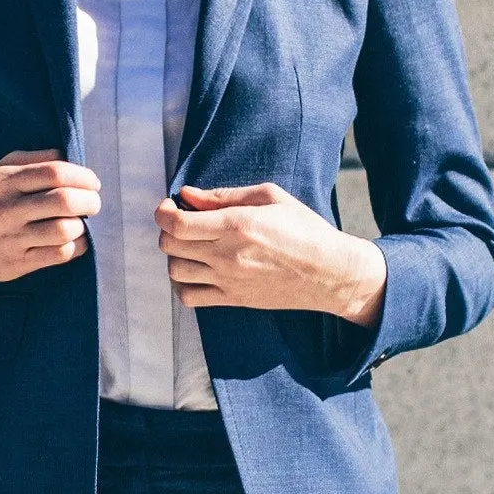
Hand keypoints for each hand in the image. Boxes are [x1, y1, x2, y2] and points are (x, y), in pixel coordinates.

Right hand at [0, 149, 99, 289]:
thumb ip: (33, 159)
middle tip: (93, 202)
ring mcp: (11, 239)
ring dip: (82, 225)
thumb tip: (68, 157)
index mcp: (3, 181)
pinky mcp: (17, 264)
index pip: (55, 172)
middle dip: (90, 200)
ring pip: (64, 230)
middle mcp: (6, 209)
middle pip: (64, 201)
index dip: (83, 176)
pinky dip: (77, 245)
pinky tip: (75, 239)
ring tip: (80, 221)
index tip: (92, 182)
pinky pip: (59, 254)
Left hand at [155, 182, 386, 325]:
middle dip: (169, 230)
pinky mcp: (232, 299)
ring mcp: (228, 281)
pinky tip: (196, 270)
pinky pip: (189, 297)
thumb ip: (224, 195)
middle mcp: (227, 255)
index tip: (169, 206)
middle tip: (183, 222)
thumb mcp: (270, 197)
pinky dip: (183, 284)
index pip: (177, 224)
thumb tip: (188, 195)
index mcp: (236, 225)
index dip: (163, 213)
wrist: (329, 273)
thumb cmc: (304, 229)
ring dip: (176, 256)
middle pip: (169, 246)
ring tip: (192, 246)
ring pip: (175, 271)